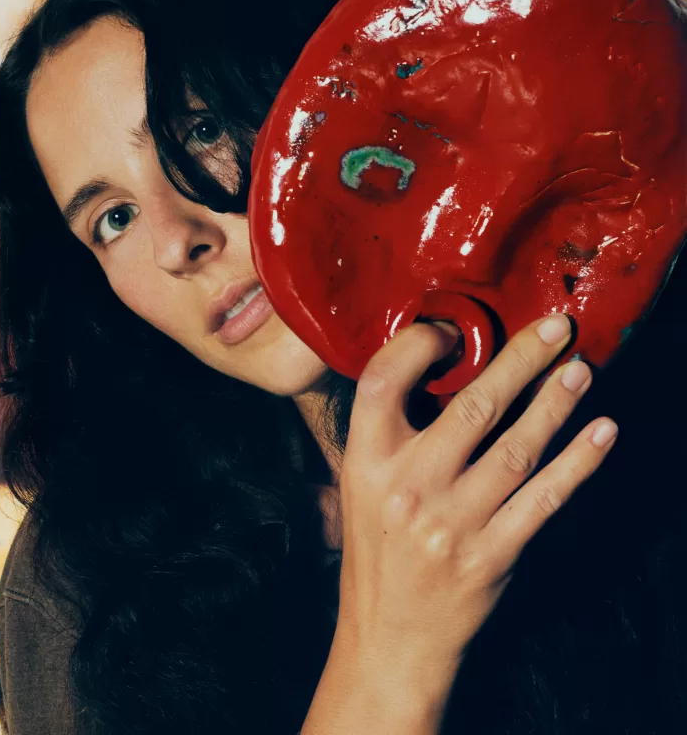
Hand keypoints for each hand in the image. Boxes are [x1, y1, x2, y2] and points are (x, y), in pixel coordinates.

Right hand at [333, 314, 615, 715]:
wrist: (390, 637)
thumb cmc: (378, 548)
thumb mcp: (362, 482)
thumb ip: (393, 431)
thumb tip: (447, 364)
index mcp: (366, 461)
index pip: (384, 380)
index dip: (421, 344)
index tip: (456, 329)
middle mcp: (409, 487)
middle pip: (473, 406)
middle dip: (522, 359)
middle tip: (558, 326)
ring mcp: (454, 524)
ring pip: (517, 448)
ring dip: (556, 404)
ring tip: (581, 369)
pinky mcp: (493, 555)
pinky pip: (545, 498)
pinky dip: (579, 462)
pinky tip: (602, 432)